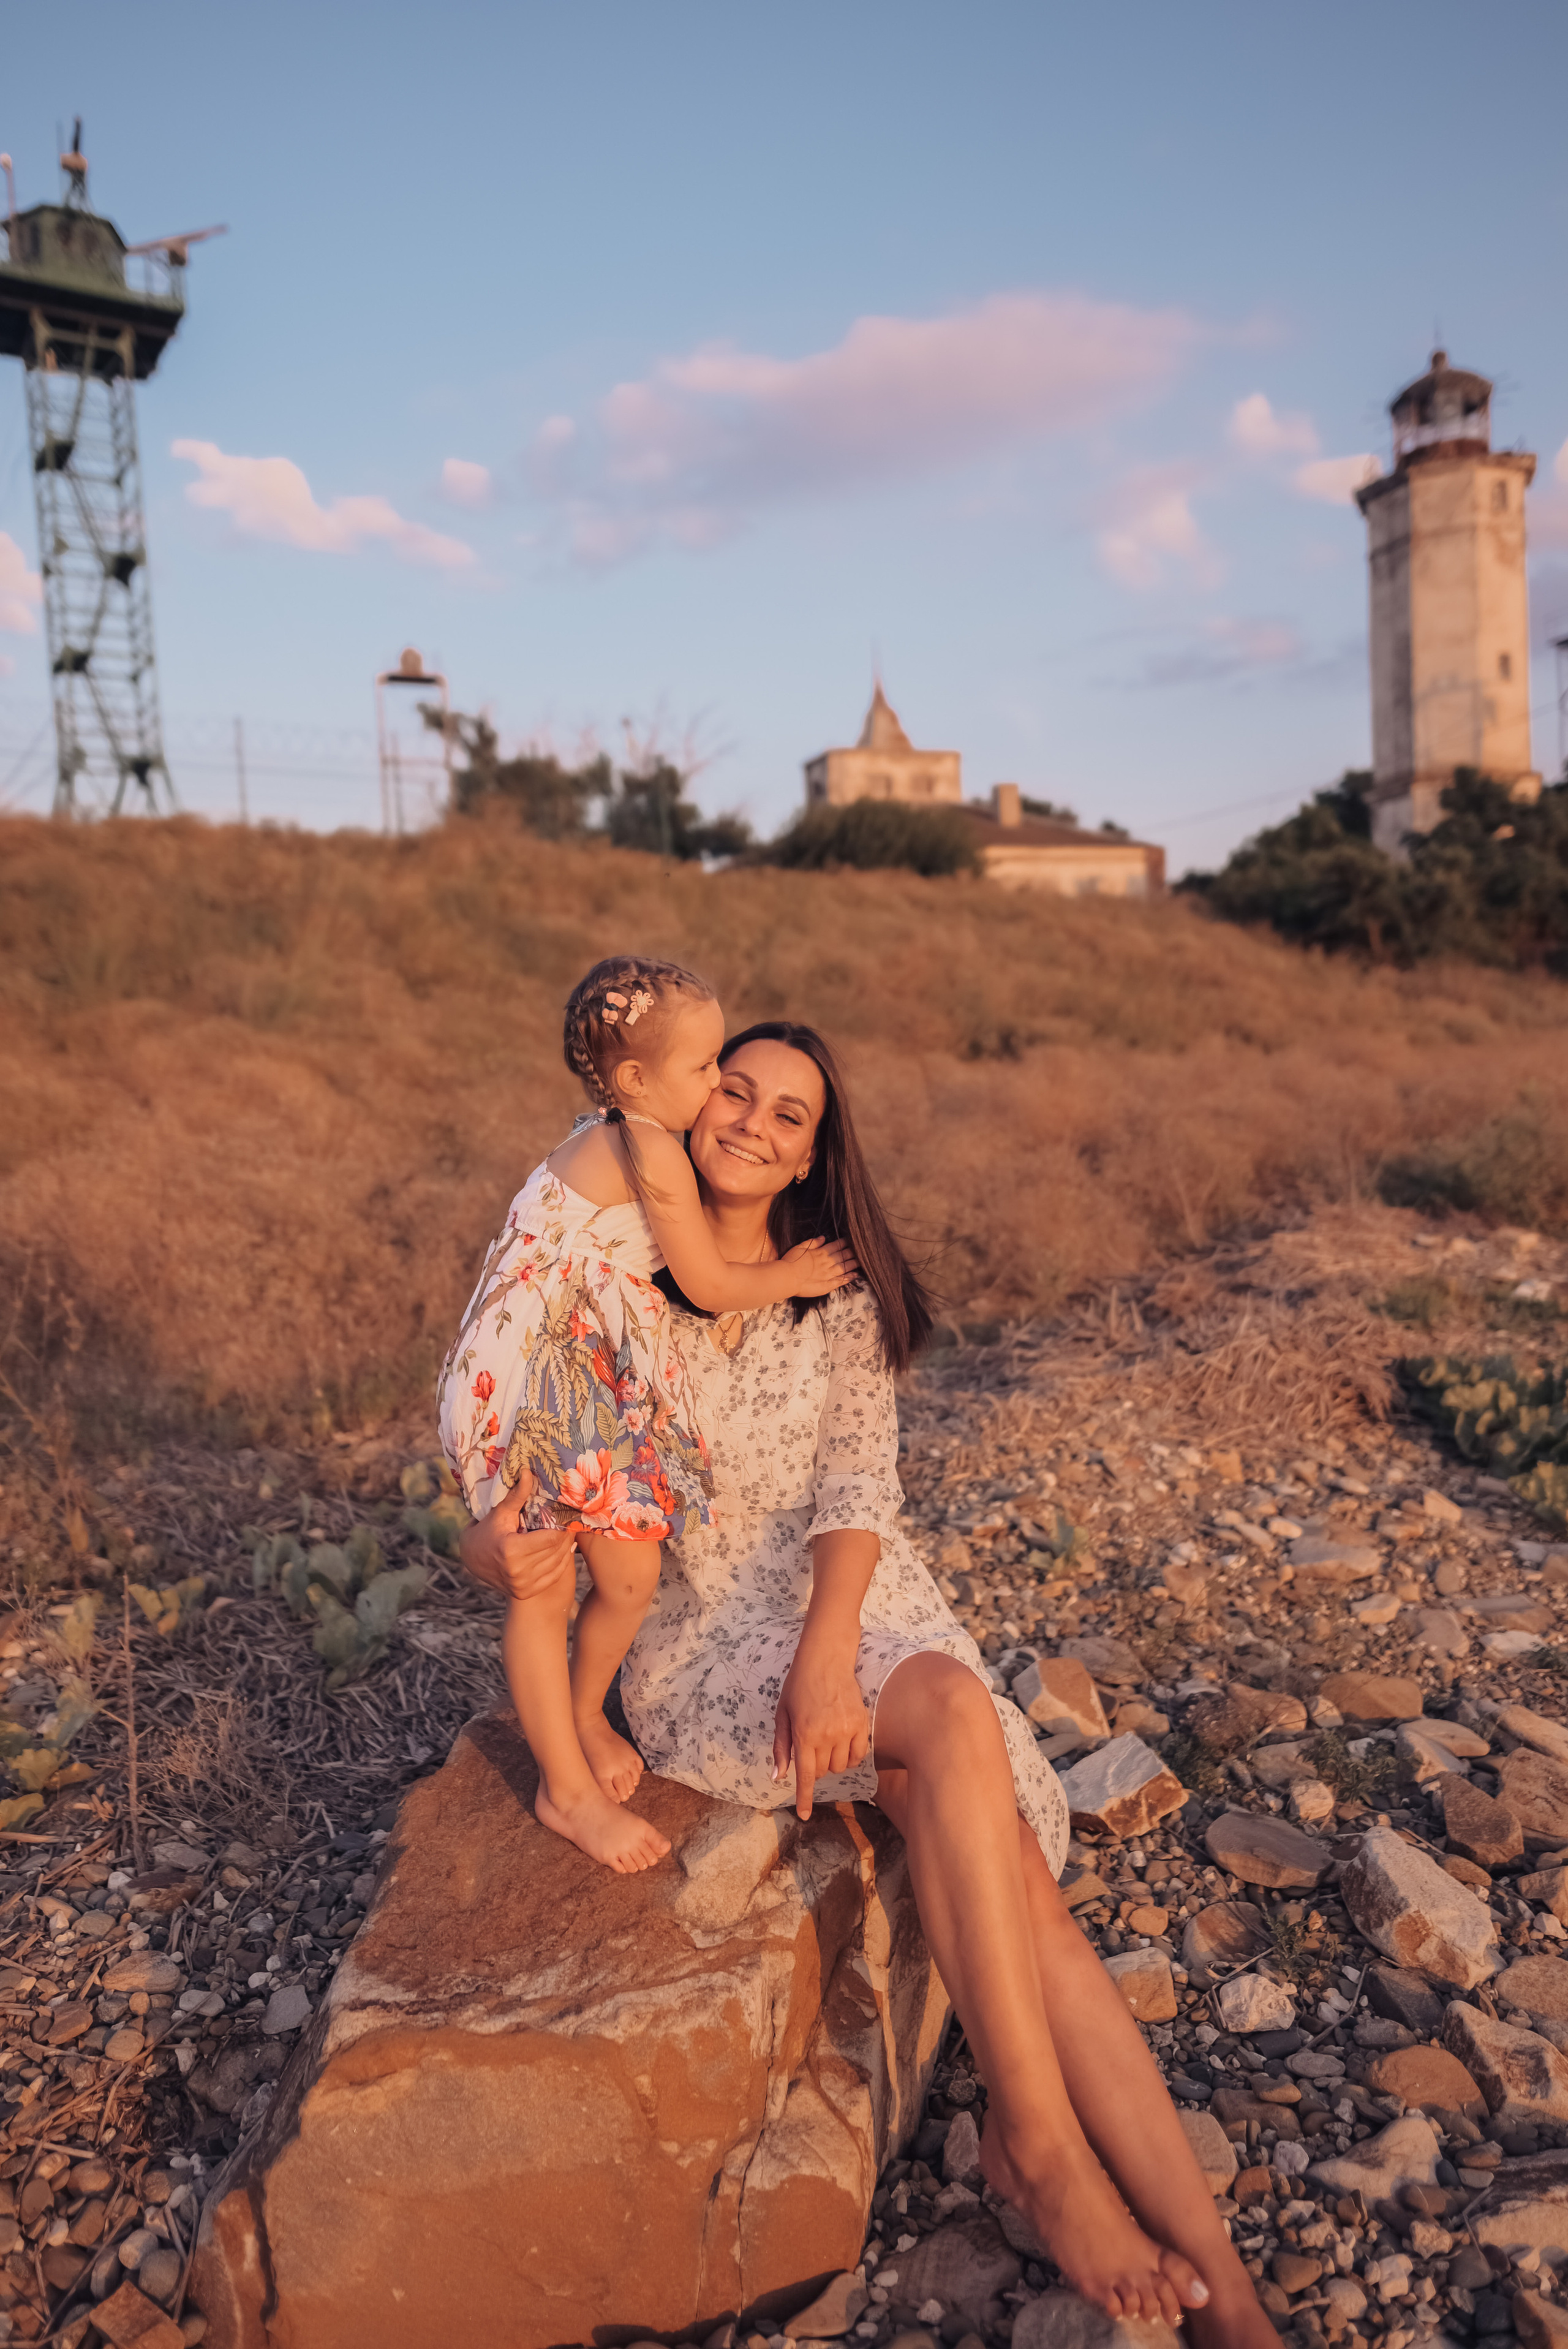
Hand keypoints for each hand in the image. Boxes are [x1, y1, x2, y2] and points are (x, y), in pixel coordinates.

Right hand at [458, 1485, 576, 1603]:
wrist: (472, 1562)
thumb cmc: (487, 1532)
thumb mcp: (500, 1513)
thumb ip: (517, 1496)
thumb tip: (527, 1472)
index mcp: (511, 1551)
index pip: (551, 1538)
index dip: (563, 1526)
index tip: (569, 1514)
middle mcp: (517, 1572)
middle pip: (556, 1550)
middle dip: (566, 1535)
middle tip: (572, 1522)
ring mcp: (522, 1585)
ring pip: (558, 1564)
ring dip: (565, 1548)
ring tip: (568, 1533)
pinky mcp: (525, 1593)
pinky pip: (553, 1576)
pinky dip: (560, 1562)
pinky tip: (563, 1550)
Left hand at [772, 1629, 869, 1819]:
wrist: (826, 1659)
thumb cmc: (799, 1685)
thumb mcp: (783, 1714)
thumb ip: (782, 1747)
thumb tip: (779, 1777)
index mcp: (804, 1734)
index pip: (805, 1775)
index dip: (805, 1798)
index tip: (804, 1816)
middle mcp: (827, 1735)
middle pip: (823, 1771)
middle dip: (815, 1767)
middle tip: (811, 1746)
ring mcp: (847, 1730)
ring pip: (840, 1766)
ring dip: (832, 1762)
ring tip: (826, 1741)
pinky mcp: (863, 1724)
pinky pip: (858, 1755)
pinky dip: (850, 1756)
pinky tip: (843, 1743)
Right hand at [781, 1236, 858, 1298]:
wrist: (787, 1278)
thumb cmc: (790, 1262)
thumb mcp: (799, 1247)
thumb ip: (812, 1242)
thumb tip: (823, 1238)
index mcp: (820, 1252)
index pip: (836, 1246)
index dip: (845, 1242)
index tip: (852, 1240)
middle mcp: (827, 1262)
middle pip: (843, 1255)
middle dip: (853, 1251)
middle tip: (862, 1249)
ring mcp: (828, 1274)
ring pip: (845, 1267)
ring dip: (854, 1263)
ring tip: (862, 1260)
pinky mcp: (827, 1285)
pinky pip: (841, 1280)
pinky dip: (850, 1277)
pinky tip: (856, 1275)